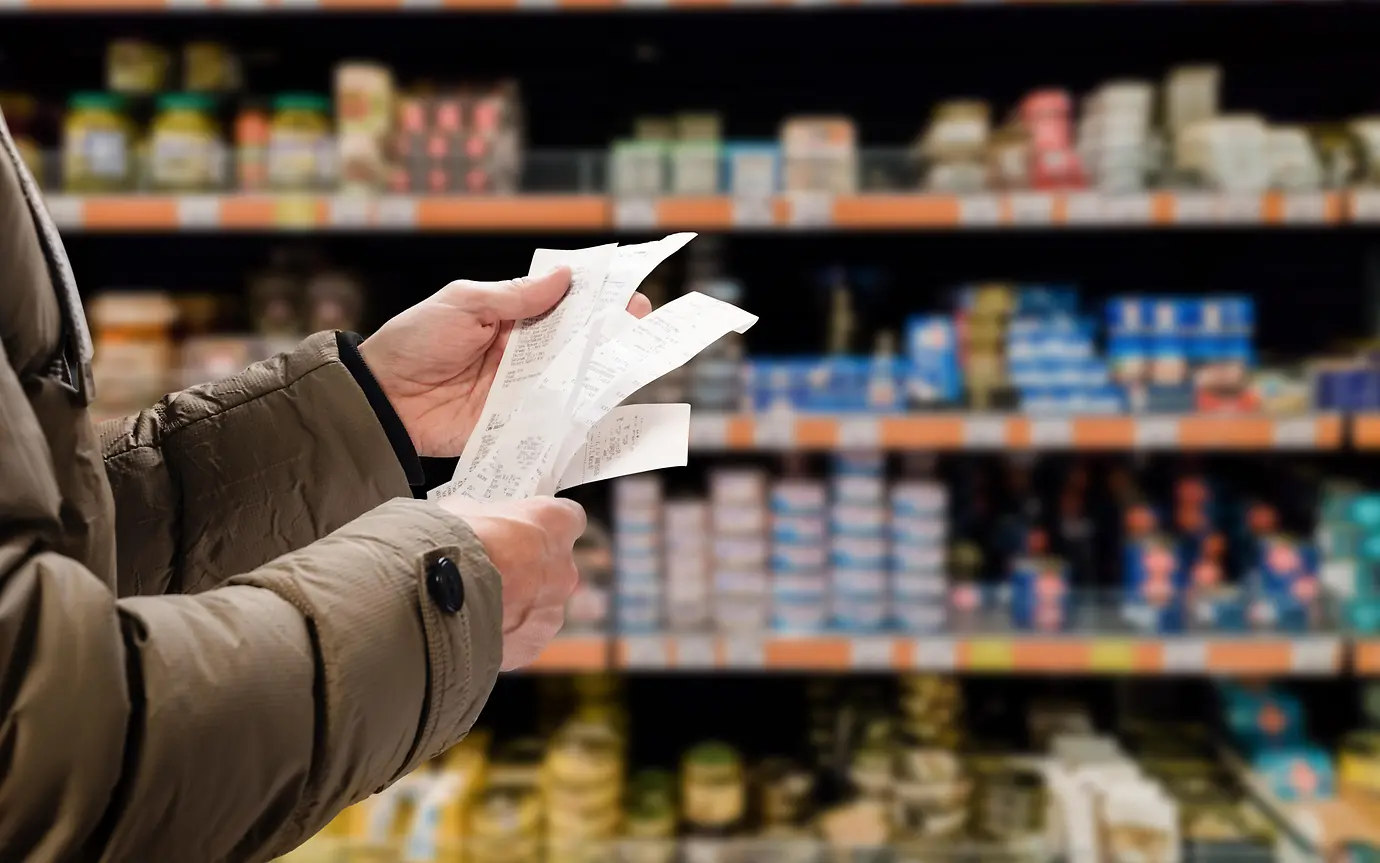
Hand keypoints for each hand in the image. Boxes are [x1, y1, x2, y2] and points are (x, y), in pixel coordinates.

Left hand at [360, 268, 652, 457]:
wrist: (382, 399)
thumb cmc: (413, 342)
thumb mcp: (463, 304)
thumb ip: (515, 296)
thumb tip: (565, 277)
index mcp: (509, 316)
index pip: (561, 304)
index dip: (595, 299)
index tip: (629, 295)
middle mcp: (521, 353)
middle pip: (574, 343)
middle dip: (608, 334)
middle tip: (640, 328)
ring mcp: (520, 389)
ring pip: (570, 379)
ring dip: (599, 373)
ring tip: (632, 365)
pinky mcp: (514, 422)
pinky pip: (552, 418)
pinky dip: (576, 415)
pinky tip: (603, 409)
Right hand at [438, 495, 584, 670]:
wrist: (435, 599)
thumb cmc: (452, 545)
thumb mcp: (463, 510)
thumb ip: (484, 516)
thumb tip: (473, 522)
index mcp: (554, 524)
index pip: (567, 517)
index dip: (543, 525)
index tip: (524, 528)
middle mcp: (563, 568)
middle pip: (554, 567)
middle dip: (526, 569)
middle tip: (493, 570)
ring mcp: (552, 611)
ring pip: (539, 606)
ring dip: (515, 605)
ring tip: (477, 604)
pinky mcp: (532, 645)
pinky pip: (520, 638)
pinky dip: (501, 635)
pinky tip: (473, 628)